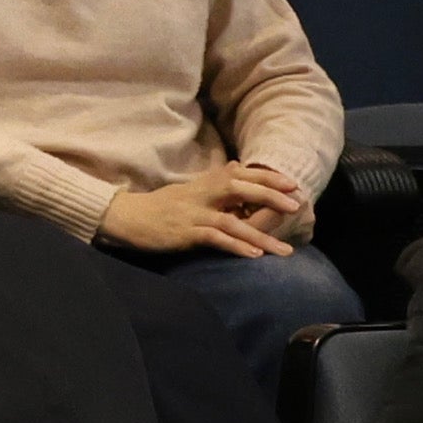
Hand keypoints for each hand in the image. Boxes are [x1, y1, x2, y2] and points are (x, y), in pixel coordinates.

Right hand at [97, 160, 308, 259]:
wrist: (127, 216)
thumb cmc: (160, 205)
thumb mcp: (189, 188)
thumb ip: (215, 179)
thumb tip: (236, 166)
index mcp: (205, 183)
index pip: (241, 174)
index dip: (268, 178)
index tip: (292, 185)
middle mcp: (202, 194)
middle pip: (241, 189)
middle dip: (270, 197)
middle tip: (296, 205)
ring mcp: (194, 214)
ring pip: (233, 222)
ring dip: (260, 236)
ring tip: (283, 250)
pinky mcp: (185, 233)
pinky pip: (215, 239)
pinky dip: (235, 247)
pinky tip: (253, 256)